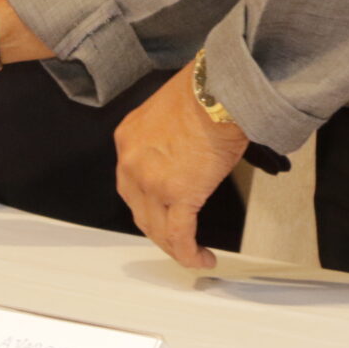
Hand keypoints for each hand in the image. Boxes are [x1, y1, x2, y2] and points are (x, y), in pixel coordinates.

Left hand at [113, 63, 250, 270]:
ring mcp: (152, 181)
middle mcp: (132, 161)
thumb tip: (180, 154)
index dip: (147, 203)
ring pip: (157, 228)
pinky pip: (180, 235)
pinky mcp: (178, 194)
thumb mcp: (167, 113)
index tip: (161, 212)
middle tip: (176, 240)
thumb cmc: (203, 93)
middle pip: (140, 210)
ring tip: (191, 254)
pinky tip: (200, 258)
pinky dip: (188, 253)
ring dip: (173, 246)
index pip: (131, 183)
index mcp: (128, 139)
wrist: (220, 90)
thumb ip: (164, 139)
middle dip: (159, 230)